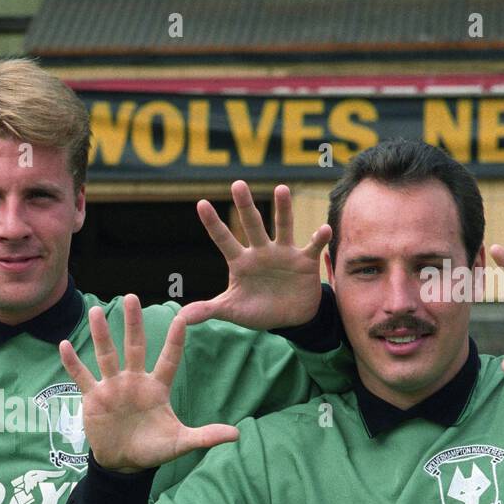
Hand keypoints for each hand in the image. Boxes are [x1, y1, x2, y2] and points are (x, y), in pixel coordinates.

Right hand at [58, 295, 238, 471]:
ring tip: (95, 311)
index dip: (176, 340)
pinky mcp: (94, 397)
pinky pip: (81, 376)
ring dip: (101, 334)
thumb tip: (236, 435)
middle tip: (131, 297)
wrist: (123, 463)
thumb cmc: (153, 449)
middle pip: (135, 346)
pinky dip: (72, 362)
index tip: (183, 317)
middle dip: (133, 323)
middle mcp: (135, 381)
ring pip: (106, 355)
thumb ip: (205, 436)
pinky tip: (65, 344)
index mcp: (157, 387)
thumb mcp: (180, 443)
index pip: (169, 358)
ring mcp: (113, 387)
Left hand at [181, 182, 331, 329]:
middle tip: (237, 184)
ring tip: (281, 189)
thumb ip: (208, 309)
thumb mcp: (232, 311)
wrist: (290, 319)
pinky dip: (319, 238)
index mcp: (241, 261)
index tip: (200, 203)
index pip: (223, 239)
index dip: (212, 223)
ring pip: (282, 226)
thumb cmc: (258, 310)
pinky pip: (312, 246)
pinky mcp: (305, 260)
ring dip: (283, 209)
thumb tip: (181, 318)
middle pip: (251, 225)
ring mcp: (284, 253)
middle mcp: (261, 251)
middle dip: (245, 205)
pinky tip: (322, 230)